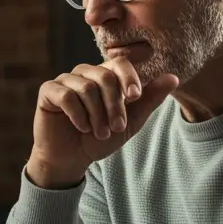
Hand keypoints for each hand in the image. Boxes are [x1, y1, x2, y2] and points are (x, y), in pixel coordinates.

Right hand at [27, 57, 177, 187]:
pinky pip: (66, 95)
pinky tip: (80, 127)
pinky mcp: (48, 91)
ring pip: (86, 88)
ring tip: (99, 132)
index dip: (128, 78)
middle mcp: (85, 74)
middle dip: (114, 106)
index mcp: (105, 76)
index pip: (120, 64)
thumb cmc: (100, 138)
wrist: (71, 159)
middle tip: (117, 128)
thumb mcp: (130, 122)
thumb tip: (173, 77)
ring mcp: (65, 80)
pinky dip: (77, 115)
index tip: (134, 97)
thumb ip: (149, 99)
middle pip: (104, 77)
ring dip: (96, 116)